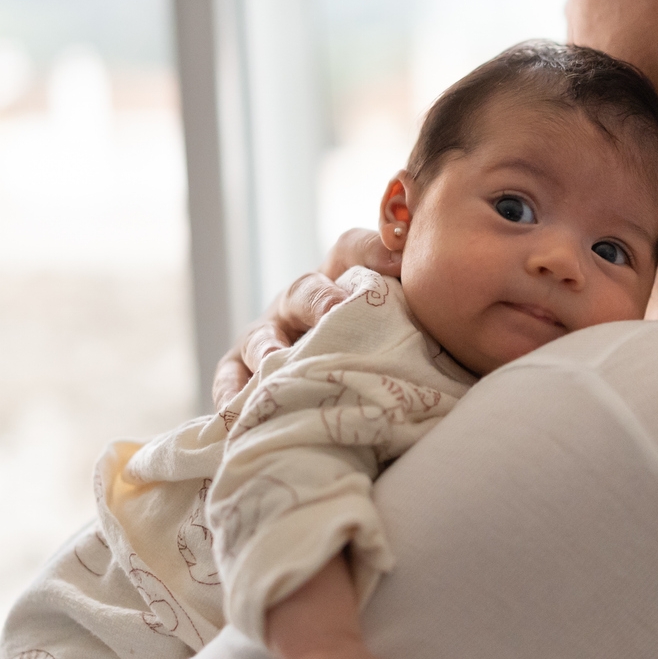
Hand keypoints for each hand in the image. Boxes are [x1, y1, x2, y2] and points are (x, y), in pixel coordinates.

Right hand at [209, 230, 401, 405]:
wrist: (351, 394)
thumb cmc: (383, 351)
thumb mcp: (405, 322)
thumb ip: (420, 298)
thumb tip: (426, 267)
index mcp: (341, 280)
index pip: (353, 250)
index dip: (373, 250)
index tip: (397, 261)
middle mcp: (300, 303)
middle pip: (305, 290)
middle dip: (319, 301)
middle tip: (336, 312)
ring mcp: (268, 336)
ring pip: (261, 336)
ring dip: (267, 347)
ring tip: (273, 360)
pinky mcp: (242, 371)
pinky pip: (231, 378)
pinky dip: (232, 392)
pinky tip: (236, 408)